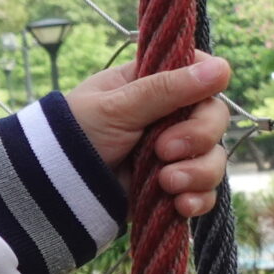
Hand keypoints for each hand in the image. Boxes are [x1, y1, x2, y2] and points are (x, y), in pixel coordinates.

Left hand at [63, 53, 233, 217]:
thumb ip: (166, 89)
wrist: (51, 189)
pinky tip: (181, 205)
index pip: (201, 77)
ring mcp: (171, 153)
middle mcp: (166, 117)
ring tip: (167, 183)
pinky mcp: (170, 186)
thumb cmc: (73, 136)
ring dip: (199, 172)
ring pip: (213, 158)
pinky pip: (203, 192)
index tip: (196, 102)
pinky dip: (198, 199)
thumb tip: (222, 67)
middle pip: (214, 119)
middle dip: (200, 137)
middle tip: (165, 150)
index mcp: (151, 85)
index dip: (207, 88)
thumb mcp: (117, 107)